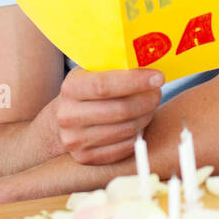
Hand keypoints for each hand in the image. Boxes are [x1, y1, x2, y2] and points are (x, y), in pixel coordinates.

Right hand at [49, 66, 164, 165]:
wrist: (61, 122)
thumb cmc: (86, 92)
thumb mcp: (91, 72)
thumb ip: (114, 67)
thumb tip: (148, 60)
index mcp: (70, 89)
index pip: (104, 85)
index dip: (135, 81)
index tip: (158, 77)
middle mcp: (69, 116)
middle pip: (120, 110)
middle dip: (147, 100)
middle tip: (157, 91)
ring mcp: (76, 140)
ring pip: (126, 130)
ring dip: (146, 116)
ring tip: (149, 105)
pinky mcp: (87, 158)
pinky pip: (125, 147)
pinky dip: (138, 134)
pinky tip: (138, 122)